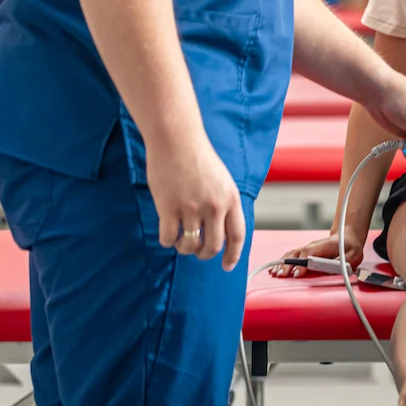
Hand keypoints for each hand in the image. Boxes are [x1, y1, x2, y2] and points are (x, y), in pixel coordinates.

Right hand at [147, 133, 246, 270]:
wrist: (176, 140)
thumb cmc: (198, 158)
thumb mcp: (223, 181)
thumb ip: (224, 204)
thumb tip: (221, 231)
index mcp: (231, 199)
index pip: (237, 236)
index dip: (233, 255)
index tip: (227, 266)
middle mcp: (214, 206)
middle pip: (213, 246)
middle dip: (205, 254)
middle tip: (197, 251)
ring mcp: (191, 207)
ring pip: (190, 245)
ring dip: (185, 248)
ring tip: (181, 241)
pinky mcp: (169, 207)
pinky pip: (169, 237)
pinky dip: (168, 241)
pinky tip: (167, 234)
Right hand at [270, 232, 363, 278]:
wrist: (347, 237)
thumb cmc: (350, 247)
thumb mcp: (353, 255)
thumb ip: (345, 261)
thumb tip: (334, 267)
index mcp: (324, 246)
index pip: (309, 253)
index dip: (302, 263)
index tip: (297, 273)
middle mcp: (313, 246)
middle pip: (297, 254)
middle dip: (288, 265)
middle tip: (281, 276)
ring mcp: (308, 248)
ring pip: (292, 254)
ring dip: (283, 264)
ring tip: (275, 273)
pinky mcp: (305, 252)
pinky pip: (291, 256)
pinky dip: (282, 262)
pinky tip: (276, 269)